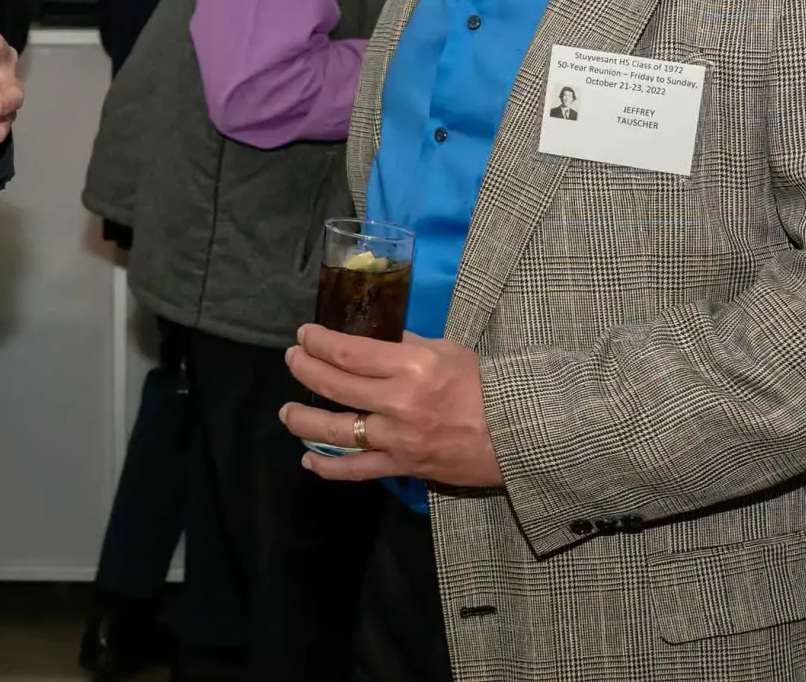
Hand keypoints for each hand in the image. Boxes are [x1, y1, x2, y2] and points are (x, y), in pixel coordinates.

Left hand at [278, 326, 501, 487]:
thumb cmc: (485, 385)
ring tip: (286, 411)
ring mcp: (396, 438)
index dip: (318, 342)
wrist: (519, 434)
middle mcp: (397, 401)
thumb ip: (406, 344)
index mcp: (410, 365)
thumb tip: (372, 337)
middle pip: (334, 385)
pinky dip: (328, 467)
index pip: (348, 351)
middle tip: (292, 359)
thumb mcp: (446, 349)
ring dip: (303, 419)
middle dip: (304, 368)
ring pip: (335, 430)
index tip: (305, 334)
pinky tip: (308, 459)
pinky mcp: (402, 466)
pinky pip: (357, 470)